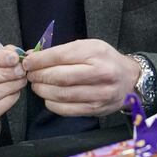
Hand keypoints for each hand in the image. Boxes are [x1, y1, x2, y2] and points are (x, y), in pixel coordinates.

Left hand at [21, 39, 140, 116]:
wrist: (130, 79)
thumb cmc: (104, 59)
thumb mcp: (86, 47)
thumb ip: (60, 52)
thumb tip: (31, 57)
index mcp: (96, 53)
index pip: (61, 56)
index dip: (39, 60)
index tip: (27, 62)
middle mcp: (101, 73)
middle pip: (60, 77)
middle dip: (39, 76)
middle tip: (30, 75)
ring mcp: (100, 94)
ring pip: (62, 95)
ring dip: (43, 91)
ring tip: (37, 85)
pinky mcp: (97, 109)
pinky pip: (67, 110)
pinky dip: (52, 104)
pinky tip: (48, 97)